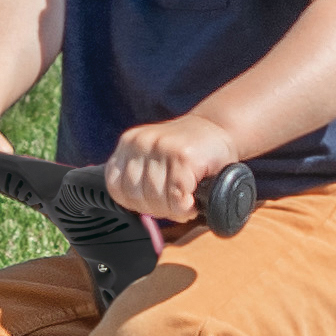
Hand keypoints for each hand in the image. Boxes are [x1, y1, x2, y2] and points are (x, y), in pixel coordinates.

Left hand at [101, 115, 239, 221]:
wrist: (219, 126)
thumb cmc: (188, 149)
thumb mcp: (153, 156)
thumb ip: (138, 176)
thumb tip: (134, 208)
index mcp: (129, 143)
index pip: (116, 188)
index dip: (137, 203)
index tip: (156, 201)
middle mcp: (142, 142)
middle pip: (137, 196)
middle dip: (158, 208)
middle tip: (175, 202)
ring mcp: (163, 147)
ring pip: (157, 199)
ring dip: (174, 209)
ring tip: (185, 200)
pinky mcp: (184, 157)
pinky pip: (177, 199)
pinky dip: (186, 208)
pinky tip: (194, 201)